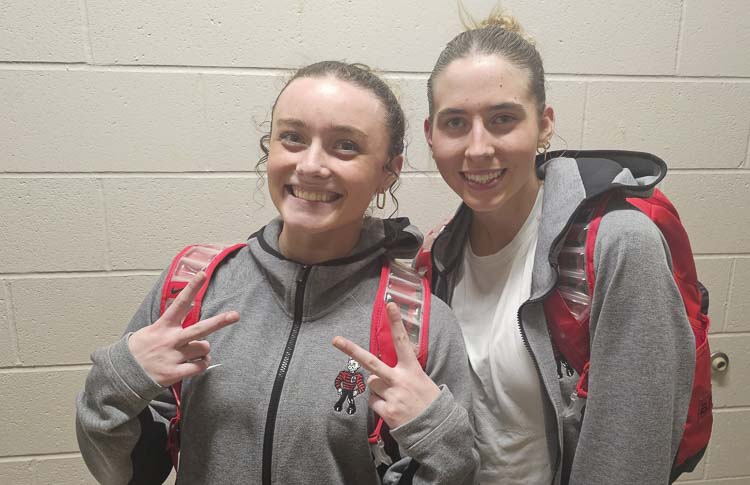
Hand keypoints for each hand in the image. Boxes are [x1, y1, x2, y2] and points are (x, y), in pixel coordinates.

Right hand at [128, 271, 239, 386]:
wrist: (124, 374)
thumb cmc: (141, 349)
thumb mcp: (152, 330)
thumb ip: (171, 323)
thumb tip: (190, 314)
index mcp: (164, 326)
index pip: (180, 303)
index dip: (191, 288)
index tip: (202, 274)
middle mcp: (170, 339)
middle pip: (200, 329)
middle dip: (219, 321)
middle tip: (235, 315)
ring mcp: (173, 356)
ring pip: (204, 348)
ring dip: (204, 350)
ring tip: (194, 353)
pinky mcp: (174, 373)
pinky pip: (200, 367)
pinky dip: (202, 365)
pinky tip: (195, 364)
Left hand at [332, 302, 439, 427]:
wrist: (437, 430)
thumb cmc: (430, 403)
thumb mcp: (423, 381)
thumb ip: (404, 373)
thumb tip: (384, 372)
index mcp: (412, 369)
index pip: (402, 341)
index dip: (396, 322)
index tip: (389, 304)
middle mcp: (399, 380)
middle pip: (371, 361)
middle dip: (351, 350)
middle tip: (336, 340)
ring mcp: (392, 395)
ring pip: (371, 384)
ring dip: (378, 389)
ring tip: (394, 397)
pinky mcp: (386, 410)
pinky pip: (372, 402)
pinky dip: (379, 405)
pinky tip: (392, 408)